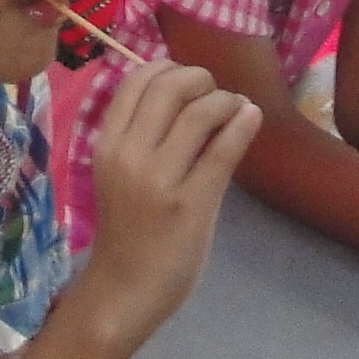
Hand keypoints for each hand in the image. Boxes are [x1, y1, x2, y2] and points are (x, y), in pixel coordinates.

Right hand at [70, 61, 263, 349]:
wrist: (122, 291)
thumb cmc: (124, 231)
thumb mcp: (118, 174)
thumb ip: (141, 136)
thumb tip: (186, 95)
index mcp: (107, 144)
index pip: (135, 81)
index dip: (167, 67)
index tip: (188, 80)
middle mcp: (129, 155)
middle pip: (168, 87)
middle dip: (200, 78)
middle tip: (215, 91)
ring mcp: (159, 180)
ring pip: (198, 113)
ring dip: (225, 100)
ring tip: (237, 107)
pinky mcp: (191, 204)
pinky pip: (222, 152)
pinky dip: (241, 126)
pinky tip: (251, 118)